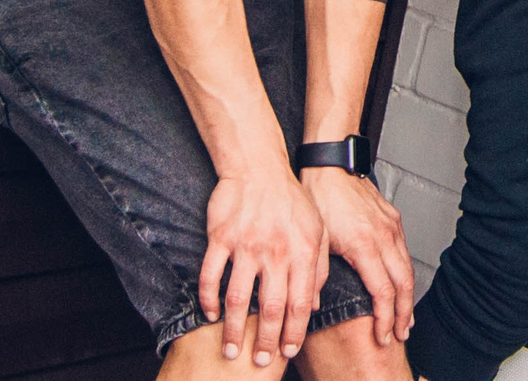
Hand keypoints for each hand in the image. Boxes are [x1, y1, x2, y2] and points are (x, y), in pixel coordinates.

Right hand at [200, 169, 327, 366]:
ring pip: (239, 299)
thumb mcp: (317, 230)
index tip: (287, 352)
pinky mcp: (220, 238)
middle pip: (271, 308)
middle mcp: (276, 252)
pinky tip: (212, 314)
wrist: (258, 166)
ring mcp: (247, 245)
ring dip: (235, 329)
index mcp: (303, 252)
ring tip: (233, 349)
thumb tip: (315, 305)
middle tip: (260, 361)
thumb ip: (319, 268)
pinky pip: (211, 276)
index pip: (300, 304)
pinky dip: (209, 300)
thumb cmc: (290, 199)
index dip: (294, 333)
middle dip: (266, 341)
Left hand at [301, 166, 413, 347]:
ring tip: (405, 315)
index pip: (383, 293)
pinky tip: (402, 281)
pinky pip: (405, 250)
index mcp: (364, 244)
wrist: (331, 163)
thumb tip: (311, 304)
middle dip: (404, 313)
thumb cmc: (319, 195)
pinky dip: (406, 272)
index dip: (385, 319)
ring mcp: (391, 226)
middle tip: (401, 333)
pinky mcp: (393, 218)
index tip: (383, 335)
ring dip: (408, 295)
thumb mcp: (312, 239)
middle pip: (404, 284)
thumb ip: (314, 275)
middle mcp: (383, 236)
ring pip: (408, 268)